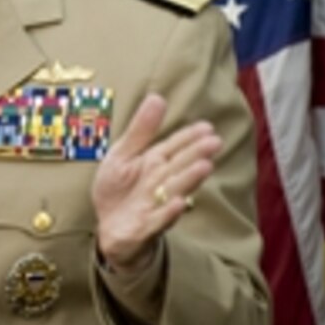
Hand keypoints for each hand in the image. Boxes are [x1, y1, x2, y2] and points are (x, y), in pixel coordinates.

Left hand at [91, 94, 220, 272]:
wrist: (108, 227)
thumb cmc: (118, 189)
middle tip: (215, 142)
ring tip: (204, 167)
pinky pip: (158, 220)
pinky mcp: (145, 227)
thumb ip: (140, 130)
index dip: (189, 137)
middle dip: (196, 155)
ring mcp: (156, 205)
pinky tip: (178, 202)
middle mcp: (160, 182)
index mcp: (154, 163)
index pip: (174, 147)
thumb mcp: (122, 155)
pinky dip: (168, 213)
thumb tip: (157, 97)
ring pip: (175, 190)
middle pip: (180, 166)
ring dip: (189, 179)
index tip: (207, 127)